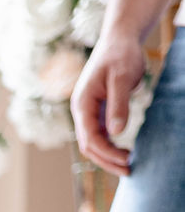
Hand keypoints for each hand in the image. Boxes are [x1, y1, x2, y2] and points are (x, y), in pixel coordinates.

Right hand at [71, 31, 145, 176]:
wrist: (119, 40)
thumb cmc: (120, 55)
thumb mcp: (122, 78)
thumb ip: (118, 104)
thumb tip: (115, 132)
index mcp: (82, 104)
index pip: (90, 138)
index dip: (107, 152)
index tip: (126, 160)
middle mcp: (82, 111)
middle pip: (89, 146)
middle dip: (107, 160)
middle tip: (128, 171)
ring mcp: (88, 112)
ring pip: (93, 143)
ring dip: (108, 156)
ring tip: (128, 165)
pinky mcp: (98, 111)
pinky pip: (100, 135)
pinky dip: (111, 146)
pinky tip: (124, 151)